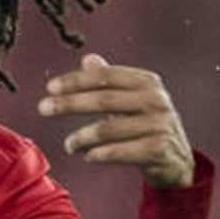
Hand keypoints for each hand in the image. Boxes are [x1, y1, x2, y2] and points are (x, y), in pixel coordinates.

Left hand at [38, 53, 194, 187]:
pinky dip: (99, 154)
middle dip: (69, 103)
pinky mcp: (159, 149)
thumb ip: (109, 80)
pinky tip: (88, 155)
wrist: (176, 160)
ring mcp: (159, 125)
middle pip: (104, 99)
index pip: (106, 76)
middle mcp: (156, 100)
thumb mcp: (130, 99)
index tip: (50, 87)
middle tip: (43, 108)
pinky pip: (120, 151)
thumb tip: (88, 58)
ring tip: (69, 145)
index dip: (76, 80)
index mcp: (146, 82)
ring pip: (109, 129)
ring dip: (81, 137)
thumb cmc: (145, 124)